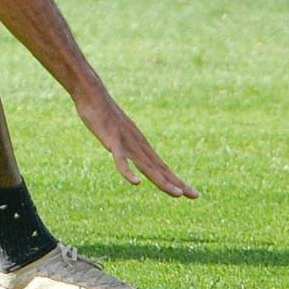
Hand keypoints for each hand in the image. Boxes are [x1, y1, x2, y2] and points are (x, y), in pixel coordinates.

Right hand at [75, 88, 197, 198]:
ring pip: (146, 166)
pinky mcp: (111, 140)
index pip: (162, 167)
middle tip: (196, 196)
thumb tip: (128, 151)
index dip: (176, 180)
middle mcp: (138, 145)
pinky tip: (136, 182)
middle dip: (177, 183)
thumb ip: (124, 143)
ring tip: (178, 194)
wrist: (91, 93)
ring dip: (162, 181)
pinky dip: (128, 171)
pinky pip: (120, 158)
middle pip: (159, 169)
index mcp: (140, 144)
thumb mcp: (117, 132)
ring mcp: (126, 142)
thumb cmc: (103, 112)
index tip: (191, 192)